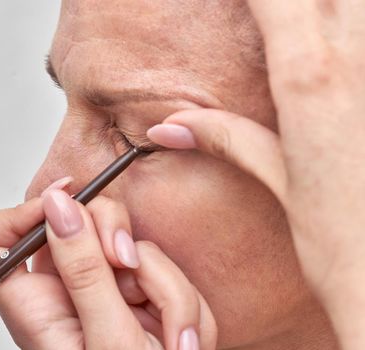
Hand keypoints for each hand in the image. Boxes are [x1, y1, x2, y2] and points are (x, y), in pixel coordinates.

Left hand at [0, 188, 216, 349]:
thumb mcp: (108, 339)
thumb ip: (84, 272)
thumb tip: (59, 207)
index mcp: (34, 306)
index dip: (17, 215)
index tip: (61, 208)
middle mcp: (64, 289)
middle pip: (70, 220)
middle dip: (109, 234)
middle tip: (125, 262)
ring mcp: (104, 287)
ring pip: (126, 241)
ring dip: (158, 282)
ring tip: (163, 328)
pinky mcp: (138, 289)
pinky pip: (159, 264)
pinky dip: (177, 297)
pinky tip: (176, 333)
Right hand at [147, 2, 364, 348]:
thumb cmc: (347, 244)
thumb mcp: (282, 185)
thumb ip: (226, 139)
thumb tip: (169, 128)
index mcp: (309, 80)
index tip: (234, 0)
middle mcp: (357, 60)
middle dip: (288, 2)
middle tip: (265, 14)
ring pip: (352, 7)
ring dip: (329, 11)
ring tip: (301, 25)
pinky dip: (352, 30)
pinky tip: (342, 40)